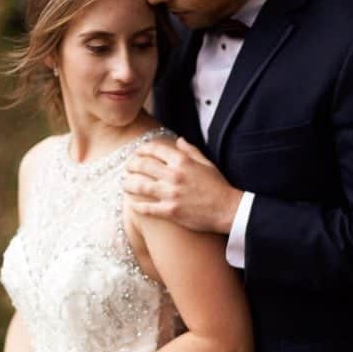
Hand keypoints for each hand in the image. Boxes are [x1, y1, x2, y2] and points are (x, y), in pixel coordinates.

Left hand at [123, 137, 242, 233]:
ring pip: (140, 186)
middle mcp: (174, 175)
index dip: (141, 150)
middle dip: (131, 165)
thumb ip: (190, 150)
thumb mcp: (206, 163)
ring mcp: (171, 194)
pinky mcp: (170, 211)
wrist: (228, 209)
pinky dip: (137, 206)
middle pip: (142, 166)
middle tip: (128, 168)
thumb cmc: (218, 186)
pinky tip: (132, 204)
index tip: (137, 153)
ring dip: (128, 184)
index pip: (154, 150)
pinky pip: (147, 208)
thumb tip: (179, 140)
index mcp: (182, 161)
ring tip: (125, 184)